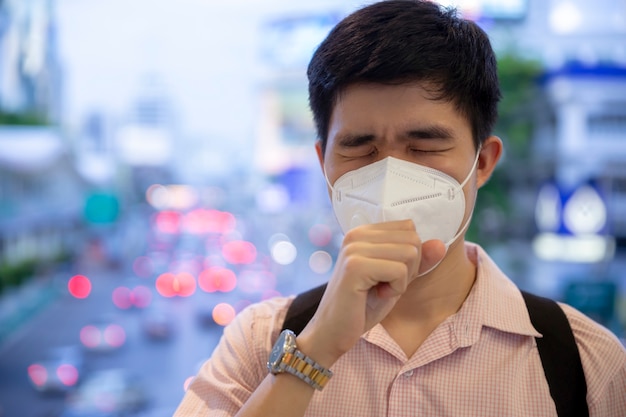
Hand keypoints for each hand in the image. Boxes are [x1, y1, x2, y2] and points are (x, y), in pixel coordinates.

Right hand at [296, 220, 444, 367]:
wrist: (333, 333)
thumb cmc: (363, 306)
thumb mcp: (397, 279)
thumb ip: (418, 260)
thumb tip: (441, 244)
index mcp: (363, 232)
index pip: (409, 228)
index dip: (408, 257)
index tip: (386, 275)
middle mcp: (357, 234)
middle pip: (413, 240)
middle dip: (408, 269)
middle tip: (382, 285)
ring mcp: (354, 248)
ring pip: (409, 254)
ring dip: (402, 280)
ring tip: (378, 290)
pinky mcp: (355, 266)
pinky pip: (399, 271)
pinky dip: (395, 289)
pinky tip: (375, 295)